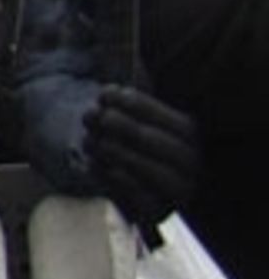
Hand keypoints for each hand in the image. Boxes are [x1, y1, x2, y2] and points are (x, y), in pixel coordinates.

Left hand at [84, 85, 197, 231]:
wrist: (133, 192)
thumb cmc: (134, 145)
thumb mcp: (140, 119)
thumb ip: (136, 99)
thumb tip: (133, 66)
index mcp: (191, 134)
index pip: (163, 114)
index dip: (132, 102)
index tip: (104, 93)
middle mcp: (192, 162)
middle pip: (150, 139)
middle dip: (116, 124)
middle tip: (92, 114)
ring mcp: (179, 189)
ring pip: (142, 166)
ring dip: (108, 148)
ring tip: (87, 138)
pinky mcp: (159, 212)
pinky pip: (134, 194)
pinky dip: (110, 176)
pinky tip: (93, 163)